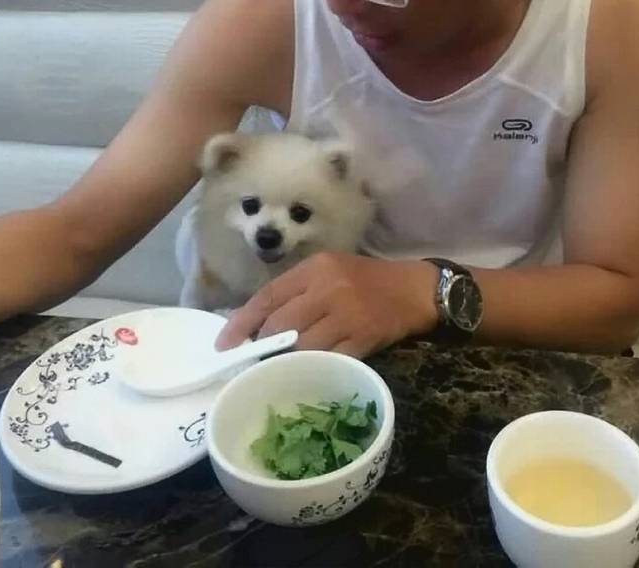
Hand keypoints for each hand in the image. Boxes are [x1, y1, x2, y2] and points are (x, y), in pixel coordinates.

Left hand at [214, 252, 438, 357]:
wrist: (415, 289)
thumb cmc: (367, 281)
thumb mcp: (330, 272)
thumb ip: (297, 292)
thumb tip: (258, 324)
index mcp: (315, 268)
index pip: (268, 296)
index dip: (241, 322)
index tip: (223, 345)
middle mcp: (328, 288)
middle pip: (280, 324)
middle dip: (265, 346)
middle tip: (259, 358)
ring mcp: (346, 313)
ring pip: (302, 346)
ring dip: (290, 360)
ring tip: (288, 365)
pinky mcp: (363, 337)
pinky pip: (329, 360)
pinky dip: (318, 368)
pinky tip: (316, 370)